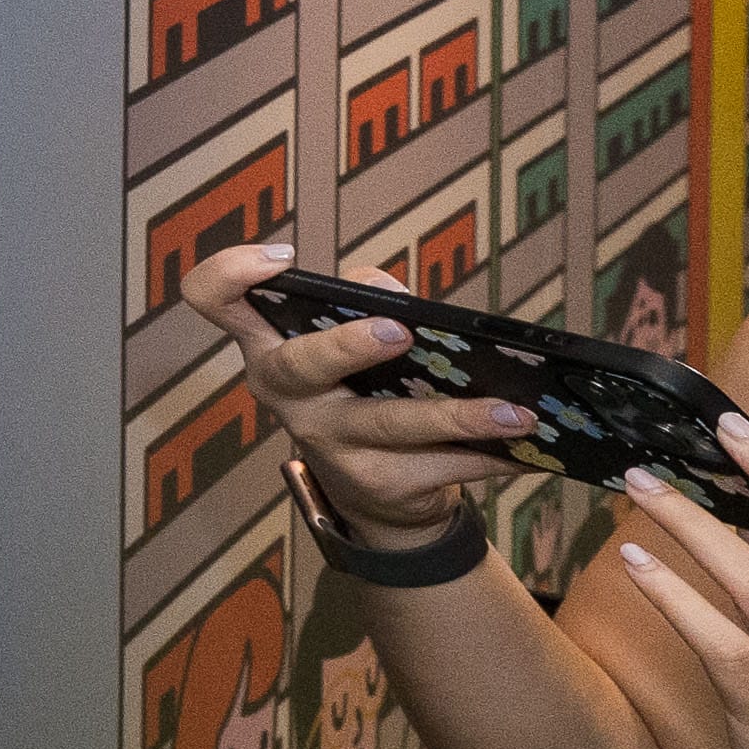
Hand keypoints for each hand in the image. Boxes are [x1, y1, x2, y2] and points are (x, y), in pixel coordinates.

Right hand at [173, 248, 534, 541]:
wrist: (376, 490)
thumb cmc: (359, 386)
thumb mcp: (349, 340)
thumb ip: (368, 300)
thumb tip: (400, 298)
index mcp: (267, 345)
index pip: (214, 298)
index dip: (233, 273)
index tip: (282, 258)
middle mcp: (286, 395)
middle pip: (299, 366)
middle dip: (348, 346)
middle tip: (399, 331)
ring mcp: (330, 444)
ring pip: (392, 425)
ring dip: (457, 415)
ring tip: (514, 410)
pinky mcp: (381, 485)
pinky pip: (446, 467)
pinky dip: (496, 456)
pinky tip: (534, 448)